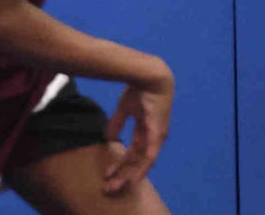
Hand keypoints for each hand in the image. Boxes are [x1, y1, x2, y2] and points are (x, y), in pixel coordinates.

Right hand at [103, 61, 173, 193]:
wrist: (150, 76)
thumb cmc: (139, 89)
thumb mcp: (125, 108)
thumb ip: (118, 122)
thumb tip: (108, 138)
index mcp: (145, 130)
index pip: (133, 152)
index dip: (121, 163)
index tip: (108, 173)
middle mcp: (152, 137)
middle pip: (137, 161)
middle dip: (123, 174)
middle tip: (109, 186)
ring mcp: (156, 137)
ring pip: (142, 163)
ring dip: (128, 174)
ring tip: (116, 185)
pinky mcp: (157, 135)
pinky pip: (149, 156)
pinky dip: (141, 169)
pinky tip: (133, 179)